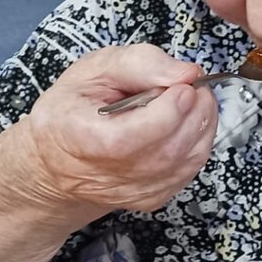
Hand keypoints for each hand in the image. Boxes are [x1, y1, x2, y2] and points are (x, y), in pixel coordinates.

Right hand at [12, 44, 217, 221]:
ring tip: (189, 98)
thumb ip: (139, 63)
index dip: (169, 109)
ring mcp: (134, 191)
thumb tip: (186, 73)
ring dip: (202, 121)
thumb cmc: (73, 111)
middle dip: (195, 109)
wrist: (59, 162)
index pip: (134, 137)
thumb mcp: (93, 70)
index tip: (183, 84)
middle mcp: (109, 174)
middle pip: (170, 148)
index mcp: (84, 138)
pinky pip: (192, 167)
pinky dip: (198, 139)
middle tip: (191, 84)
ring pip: (189, 158)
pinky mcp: (153, 198)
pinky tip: (184, 122)